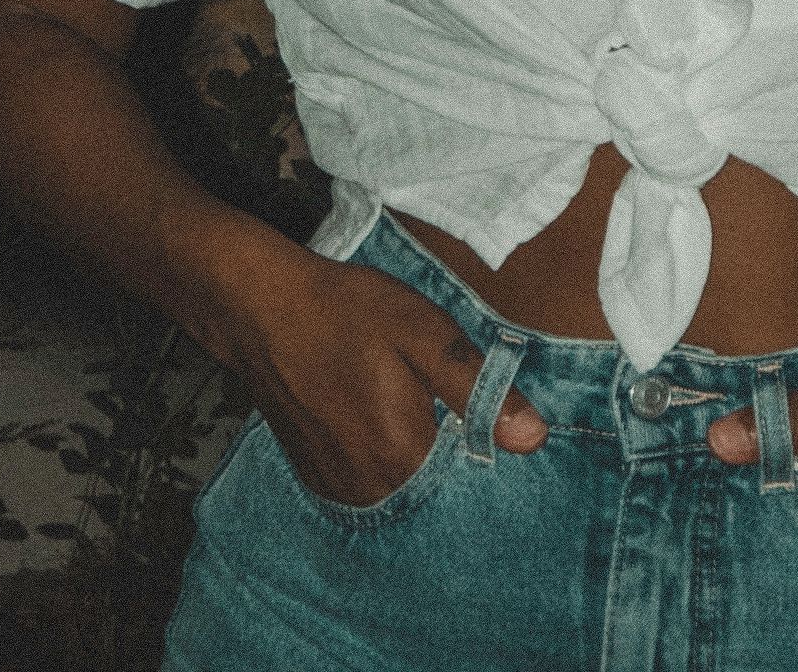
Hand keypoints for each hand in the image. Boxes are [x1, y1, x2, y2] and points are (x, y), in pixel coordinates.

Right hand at [232, 252, 546, 507]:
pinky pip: (366, 482)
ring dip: (410, 452)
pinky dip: (379, 456)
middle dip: (445, 446)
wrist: (264, 309)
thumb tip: (533, 438)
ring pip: (399, 485)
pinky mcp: (315, 476)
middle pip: (433, 485)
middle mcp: (368, 488)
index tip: (474, 407)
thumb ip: (476, 388)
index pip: (468, 477)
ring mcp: (337, 487)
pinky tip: (372, 411)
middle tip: (429, 391)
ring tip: (398, 397)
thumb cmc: (347, 312)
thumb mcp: (425, 333)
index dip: (479, 440)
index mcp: (403, 457)